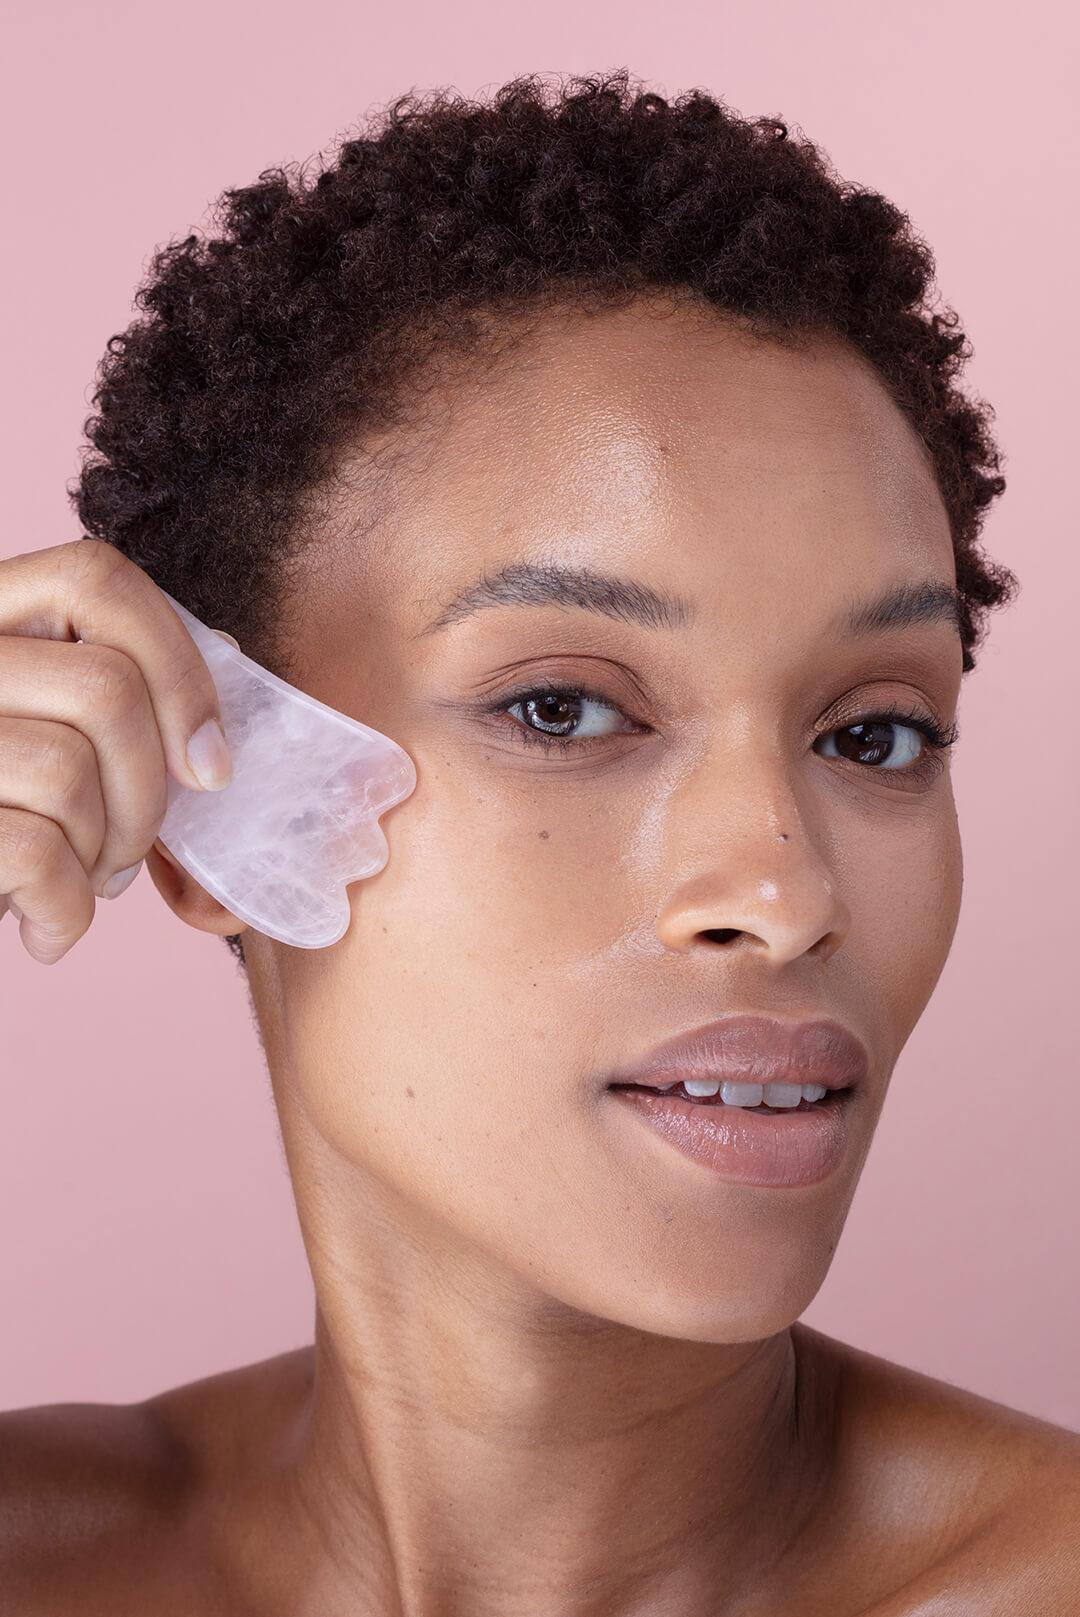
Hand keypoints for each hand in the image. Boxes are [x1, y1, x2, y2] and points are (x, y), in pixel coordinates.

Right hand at [0, 539, 233, 962]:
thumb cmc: (8, 821)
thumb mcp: (47, 734)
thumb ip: (115, 690)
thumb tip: (229, 656)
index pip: (96, 579)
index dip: (178, 669)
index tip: (210, 764)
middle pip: (103, 688)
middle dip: (149, 793)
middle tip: (132, 850)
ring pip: (67, 772)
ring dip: (106, 853)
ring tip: (83, 882)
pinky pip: (33, 852)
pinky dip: (65, 912)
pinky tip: (46, 931)